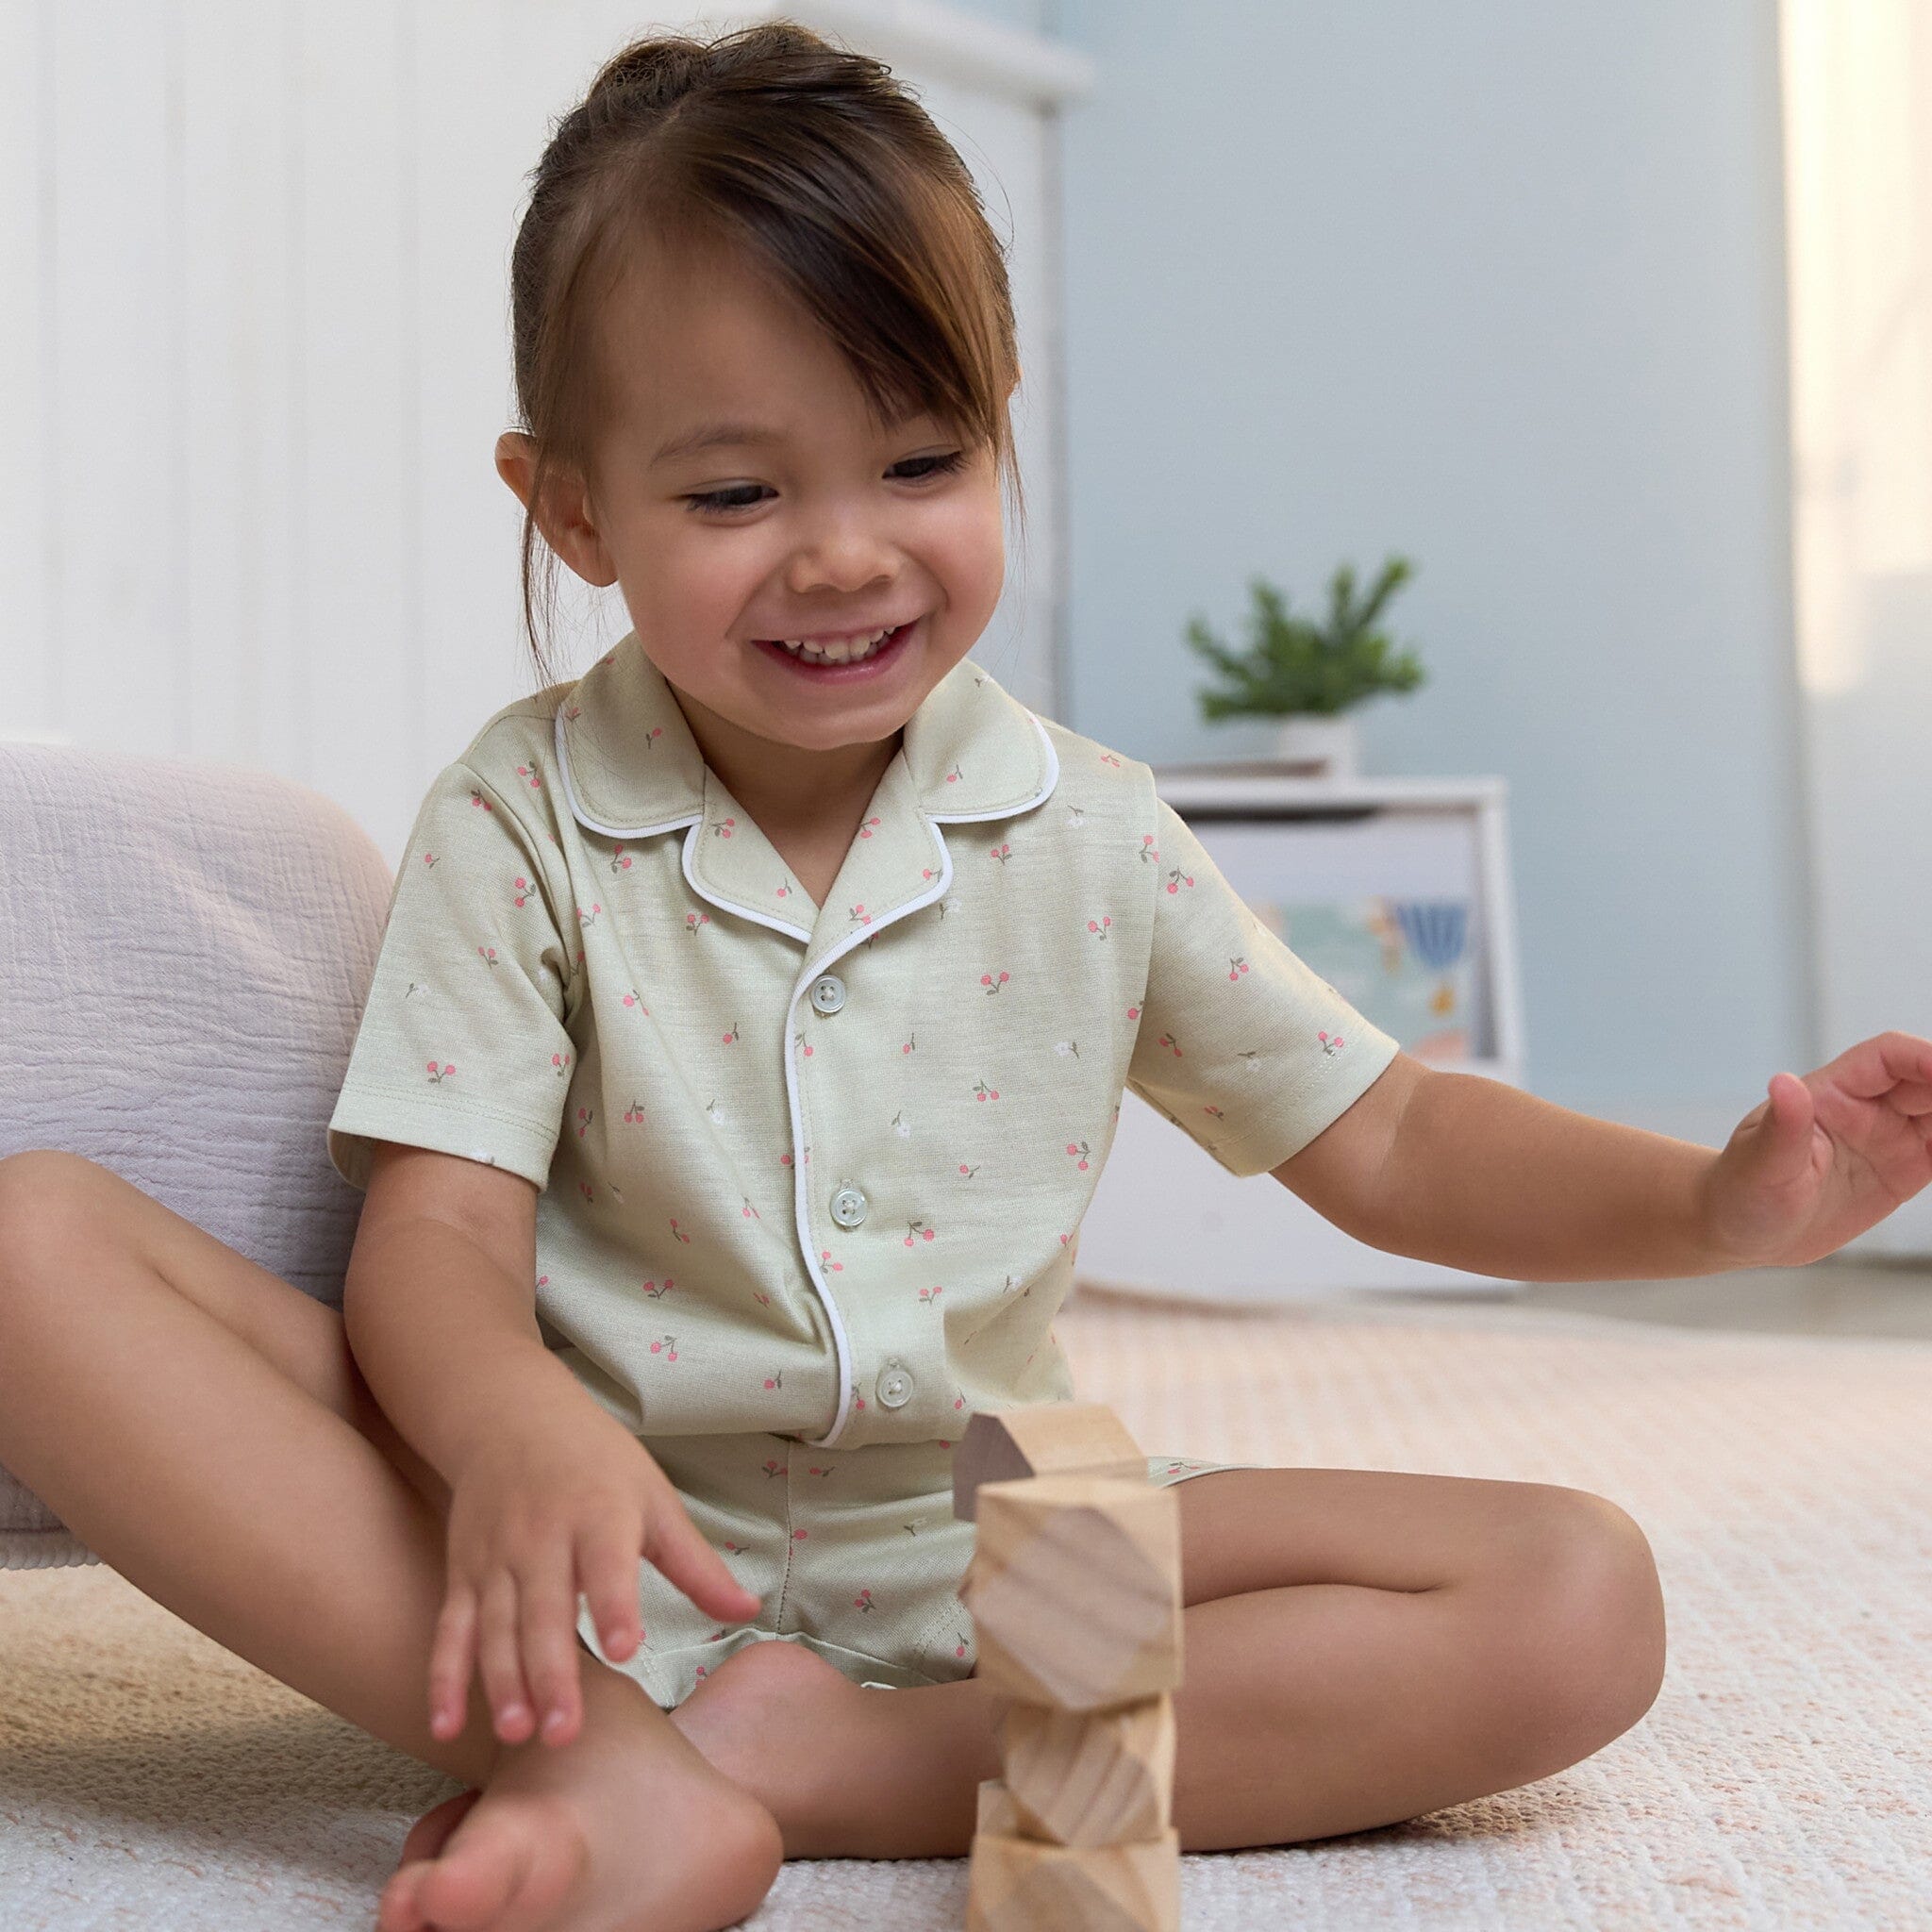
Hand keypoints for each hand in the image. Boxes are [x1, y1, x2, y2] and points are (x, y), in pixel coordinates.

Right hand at [427, 1404, 761, 1751]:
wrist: (512, 1418)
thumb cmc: (598, 1465)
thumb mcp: (654, 1500)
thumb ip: (695, 1565)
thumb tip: (748, 1612)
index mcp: (599, 1515)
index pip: (608, 1564)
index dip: (615, 1606)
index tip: (624, 1650)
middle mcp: (543, 1538)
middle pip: (545, 1610)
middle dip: (552, 1672)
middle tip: (564, 1733)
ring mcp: (496, 1559)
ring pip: (495, 1627)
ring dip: (501, 1683)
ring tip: (516, 1734)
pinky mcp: (463, 1575)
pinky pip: (451, 1631)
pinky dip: (443, 1678)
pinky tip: (444, 1726)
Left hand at [1699, 1030, 1931, 1267]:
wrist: (1741, 1229)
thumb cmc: (1739, 1191)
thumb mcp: (1759, 1166)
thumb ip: (1782, 1128)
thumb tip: (1784, 1082)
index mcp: (1833, 1091)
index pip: (1893, 1057)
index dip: (1931, 1059)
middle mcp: (1868, 1105)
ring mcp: (1891, 1135)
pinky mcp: (1906, 1167)